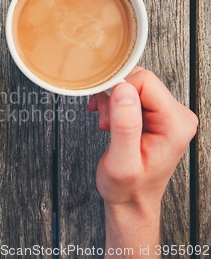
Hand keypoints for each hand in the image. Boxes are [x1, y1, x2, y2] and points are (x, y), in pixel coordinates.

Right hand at [87, 67, 196, 255]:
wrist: (131, 199)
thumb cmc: (128, 187)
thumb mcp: (122, 162)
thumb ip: (125, 126)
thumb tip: (123, 90)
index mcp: (175, 124)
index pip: (145, 82)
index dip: (118, 90)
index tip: (105, 111)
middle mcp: (177, 115)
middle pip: (140, 81)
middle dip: (114, 96)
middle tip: (105, 122)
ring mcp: (168, 114)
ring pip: (133, 85)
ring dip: (113, 101)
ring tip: (107, 125)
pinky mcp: (156, 114)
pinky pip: (132, 93)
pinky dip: (115, 102)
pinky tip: (109, 119)